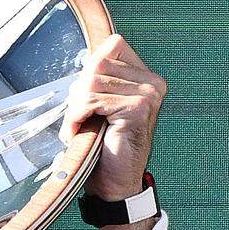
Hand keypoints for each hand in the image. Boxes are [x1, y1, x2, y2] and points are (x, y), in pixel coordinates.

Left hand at [60, 34, 164, 200]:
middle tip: (78, 118)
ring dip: (76, 107)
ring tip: (78, 126)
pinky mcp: (138, 108)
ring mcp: (148, 95)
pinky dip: (76, 116)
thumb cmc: (105, 147)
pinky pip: (92, 100)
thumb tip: (84, 59)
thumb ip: (98, 79)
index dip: (90, 69)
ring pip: (91, 82)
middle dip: (78, 92)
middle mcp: (152, 83)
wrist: (115, 184)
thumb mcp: (99, 105)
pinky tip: (78, 131)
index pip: (112, 45)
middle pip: (97, 64)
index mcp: (146, 78)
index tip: (86, 98)